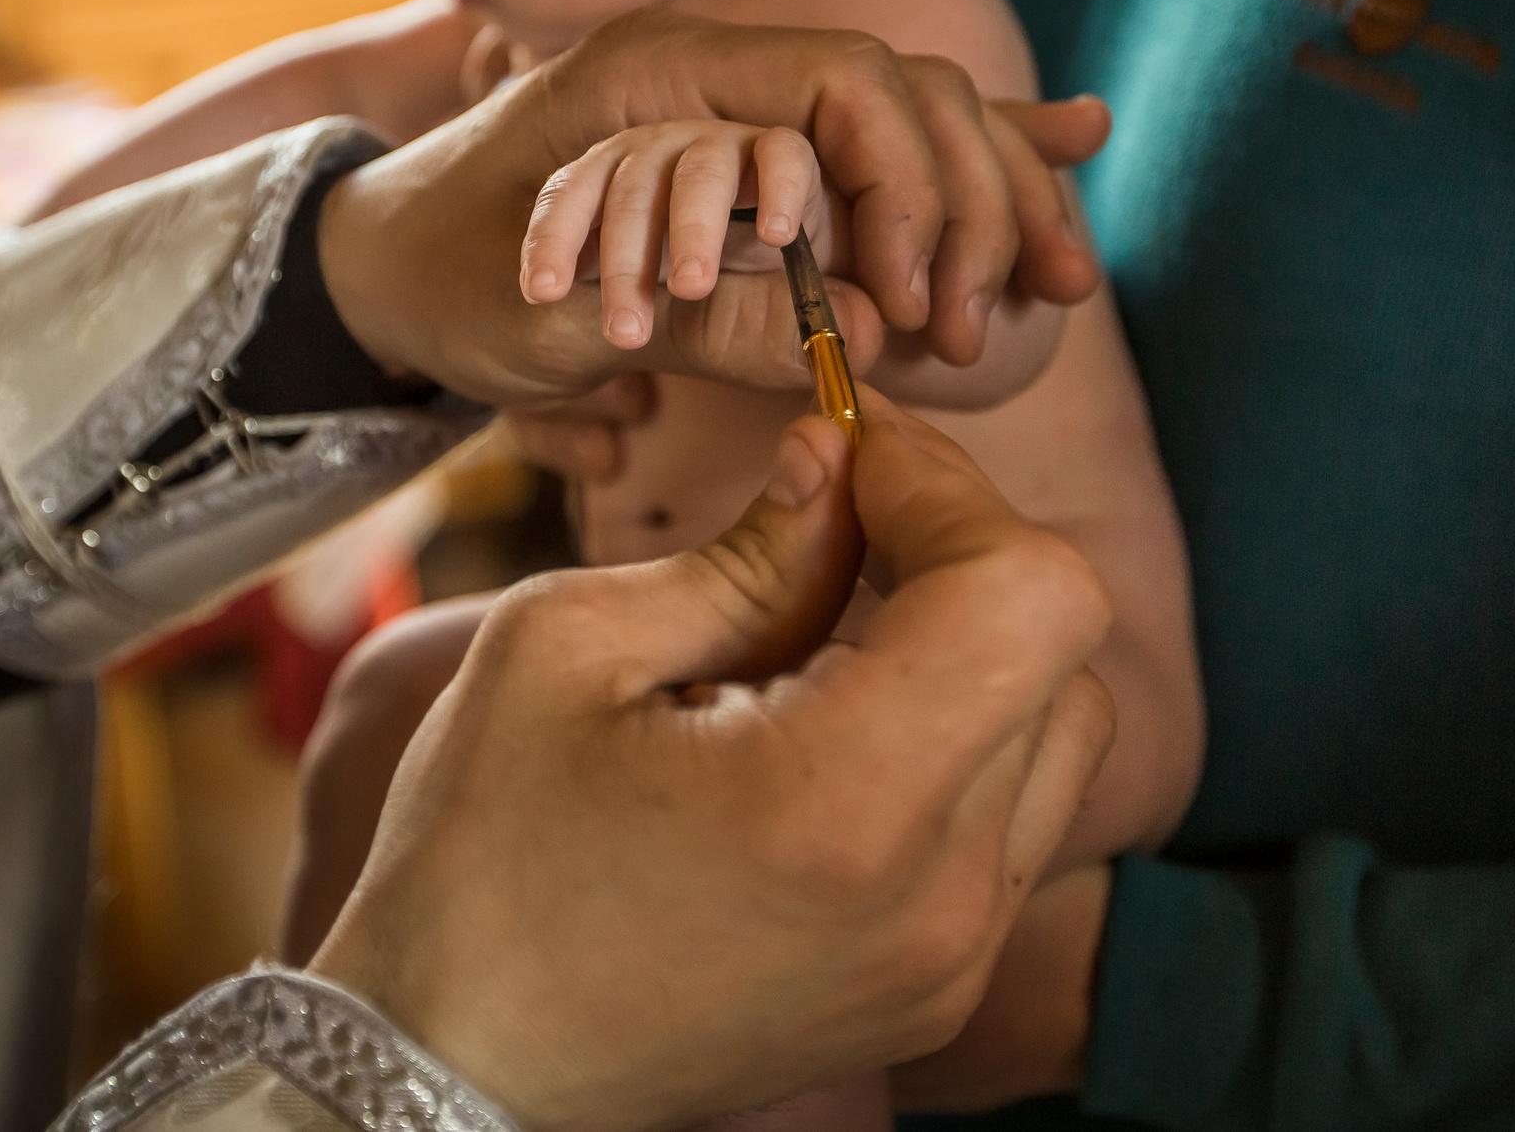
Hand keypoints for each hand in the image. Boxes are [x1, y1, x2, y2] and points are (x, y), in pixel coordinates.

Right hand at [310, 393, 1117, 1131]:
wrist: (454, 1062)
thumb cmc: (481, 852)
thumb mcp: (570, 647)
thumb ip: (744, 550)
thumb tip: (838, 462)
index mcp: (844, 803)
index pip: (1029, 594)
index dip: (952, 489)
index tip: (857, 451)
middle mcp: (936, 898)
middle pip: (1061, 650)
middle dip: (959, 546)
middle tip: (841, 506)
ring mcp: (948, 960)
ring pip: (1060, 732)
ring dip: (974, 641)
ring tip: (837, 615)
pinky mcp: (935, 989)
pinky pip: (1011, 820)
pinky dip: (958, 731)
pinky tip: (834, 714)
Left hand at [319, 9, 1107, 404]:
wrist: (367, 271)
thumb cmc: (440, 279)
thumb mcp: (559, 318)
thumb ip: (715, 324)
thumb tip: (875, 341)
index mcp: (663, 73)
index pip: (845, 80)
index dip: (909, 184)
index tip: (926, 300)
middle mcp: (712, 72)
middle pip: (896, 93)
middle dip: (965, 201)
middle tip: (995, 322)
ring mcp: (734, 109)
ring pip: (900, 121)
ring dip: (978, 198)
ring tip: (1052, 280)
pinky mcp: (747, 161)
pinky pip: (873, 150)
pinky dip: (957, 172)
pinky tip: (1070, 141)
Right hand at [522, 119, 830, 348]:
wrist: (562, 324)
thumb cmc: (676, 331)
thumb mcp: (716, 337)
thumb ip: (763, 329)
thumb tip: (857, 328)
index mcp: (764, 194)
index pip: (786, 156)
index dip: (789, 185)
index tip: (777, 236)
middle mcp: (705, 166)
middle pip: (711, 162)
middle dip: (701, 225)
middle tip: (690, 289)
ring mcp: (637, 171)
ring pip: (639, 183)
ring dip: (631, 257)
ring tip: (627, 333)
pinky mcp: (576, 188)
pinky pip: (569, 195)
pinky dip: (557, 240)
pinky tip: (545, 290)